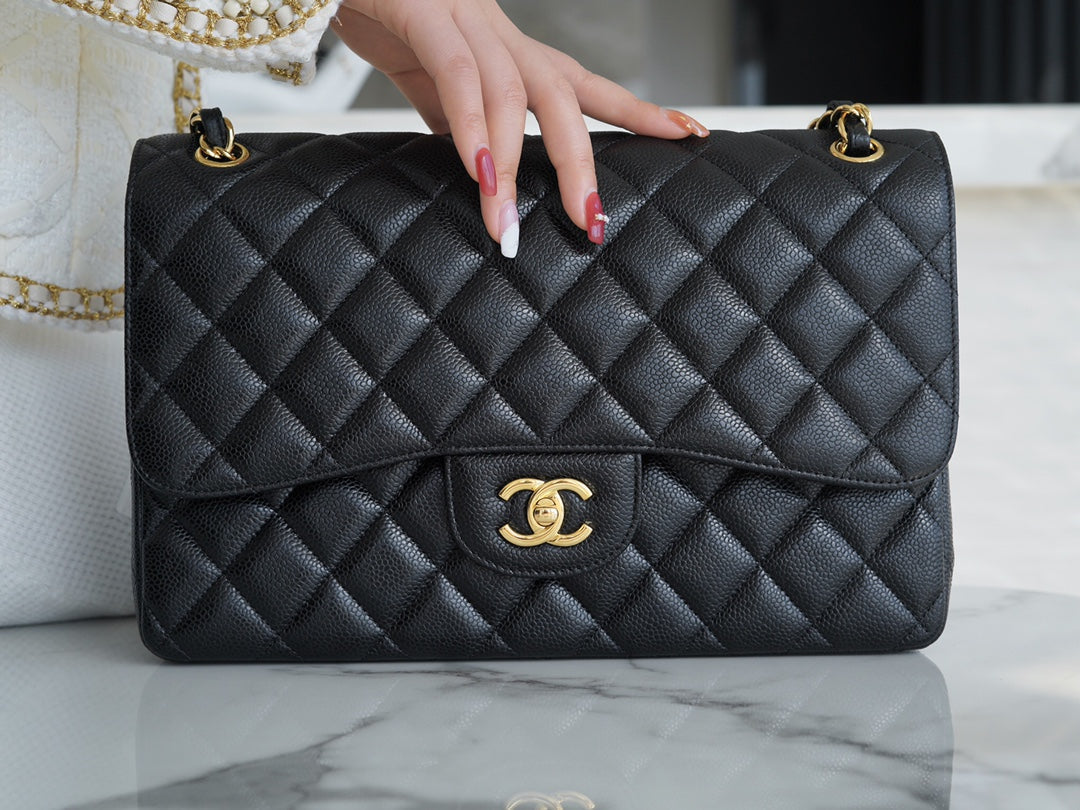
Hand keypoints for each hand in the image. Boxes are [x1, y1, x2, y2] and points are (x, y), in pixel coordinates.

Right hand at [332, 0, 708, 256]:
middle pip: (565, 98)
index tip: (688, 133)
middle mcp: (503, 37)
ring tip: (507, 224)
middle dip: (582, 164)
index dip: (639, 111)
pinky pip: (457, 76)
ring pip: (513, 94)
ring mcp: (468, 22)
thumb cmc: (394, 23)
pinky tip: (482, 172)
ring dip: (514, 167)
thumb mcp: (438, 88)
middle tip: (591, 225)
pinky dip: (472, 129)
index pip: (588, 87)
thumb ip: (468, 127)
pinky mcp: (425, 15)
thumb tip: (484, 175)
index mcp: (514, 55)